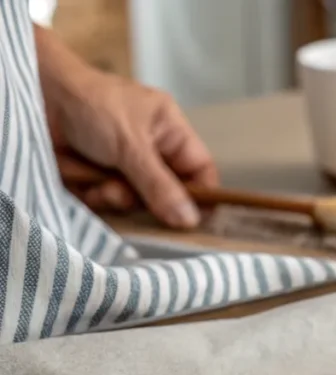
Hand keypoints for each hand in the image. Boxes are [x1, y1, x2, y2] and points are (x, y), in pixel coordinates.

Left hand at [37, 27, 217, 229]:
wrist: (38, 97)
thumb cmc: (91, 105)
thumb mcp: (132, 145)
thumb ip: (160, 185)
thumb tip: (190, 220)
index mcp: (169, 131)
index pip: (200, 170)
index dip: (202, 195)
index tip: (195, 220)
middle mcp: (150, 149)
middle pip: (168, 192)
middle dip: (148, 198)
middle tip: (129, 194)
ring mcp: (124, 164)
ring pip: (136, 201)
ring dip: (119, 198)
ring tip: (102, 185)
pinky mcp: (98, 176)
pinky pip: (109, 201)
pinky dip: (97, 197)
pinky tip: (86, 184)